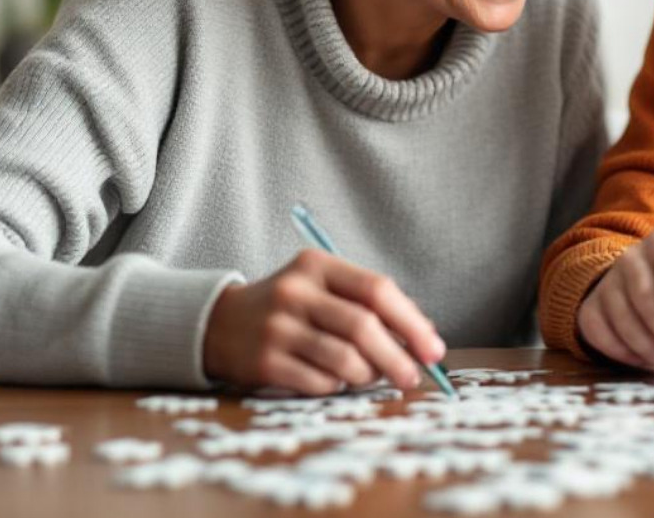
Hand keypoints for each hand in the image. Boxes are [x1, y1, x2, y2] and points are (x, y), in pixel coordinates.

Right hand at [202, 250, 444, 394]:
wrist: (219, 324)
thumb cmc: (290, 308)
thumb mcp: (323, 288)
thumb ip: (367, 304)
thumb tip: (423, 337)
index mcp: (317, 266)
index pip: (377, 290)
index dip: (412, 322)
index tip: (433, 349)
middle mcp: (295, 292)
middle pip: (363, 327)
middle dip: (398, 358)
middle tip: (413, 377)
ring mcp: (277, 327)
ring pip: (345, 360)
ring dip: (368, 375)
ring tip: (370, 377)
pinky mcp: (264, 362)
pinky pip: (320, 382)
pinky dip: (338, 386)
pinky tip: (335, 381)